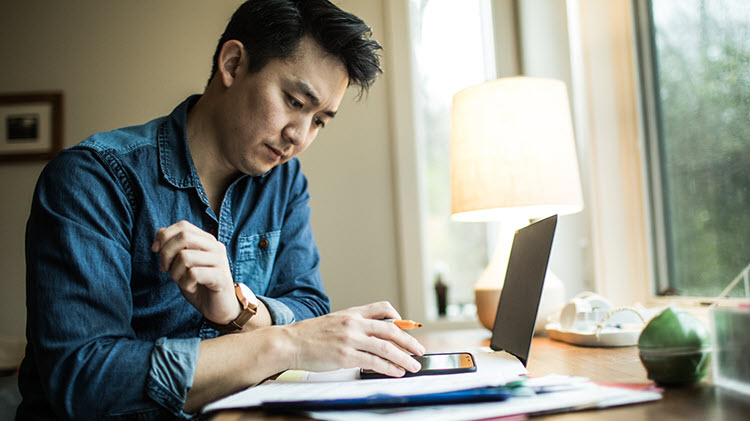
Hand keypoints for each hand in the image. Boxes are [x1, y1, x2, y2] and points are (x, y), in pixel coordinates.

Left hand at [151, 220, 238, 323]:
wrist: (219, 308)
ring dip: (175, 273)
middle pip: (184, 236)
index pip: (183, 225)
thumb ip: (175, 248)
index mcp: (207, 240)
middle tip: (165, 269)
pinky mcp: (221, 277)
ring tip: (182, 282)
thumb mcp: (183, 264)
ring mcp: (220, 261)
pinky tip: (191, 289)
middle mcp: (216, 247)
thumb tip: (160, 232)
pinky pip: (193, 274)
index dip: (165, 235)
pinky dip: (185, 283)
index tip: (155, 250)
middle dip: (166, 253)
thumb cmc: (200, 285)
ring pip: (185, 256)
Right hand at [280, 301, 426, 376]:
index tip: (408, 327)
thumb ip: (355, 325)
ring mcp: (350, 339)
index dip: (399, 317)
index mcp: (352, 312)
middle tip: (420, 349)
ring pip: (386, 347)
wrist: (290, 342)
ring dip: (404, 357)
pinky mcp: (345, 356)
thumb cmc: (310, 335)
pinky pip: (373, 362)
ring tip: (413, 365)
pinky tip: (395, 371)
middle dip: (409, 341)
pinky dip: (388, 367)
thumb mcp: (336, 322)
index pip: (383, 307)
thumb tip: (375, 335)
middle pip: (391, 329)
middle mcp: (354, 323)